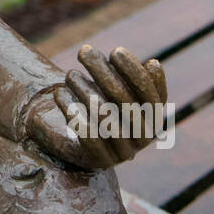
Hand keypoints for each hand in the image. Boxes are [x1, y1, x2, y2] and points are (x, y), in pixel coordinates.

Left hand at [22, 44, 168, 169]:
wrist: (74, 140)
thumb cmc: (98, 102)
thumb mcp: (112, 85)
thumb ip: (122, 72)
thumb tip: (147, 62)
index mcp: (154, 117)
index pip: (152, 93)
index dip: (135, 72)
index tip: (116, 51)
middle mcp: (145, 137)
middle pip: (126, 101)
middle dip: (104, 73)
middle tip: (84, 52)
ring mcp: (124, 152)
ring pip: (105, 117)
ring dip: (85, 90)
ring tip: (70, 74)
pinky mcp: (101, 161)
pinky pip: (88, 136)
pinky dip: (73, 111)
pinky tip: (59, 93)